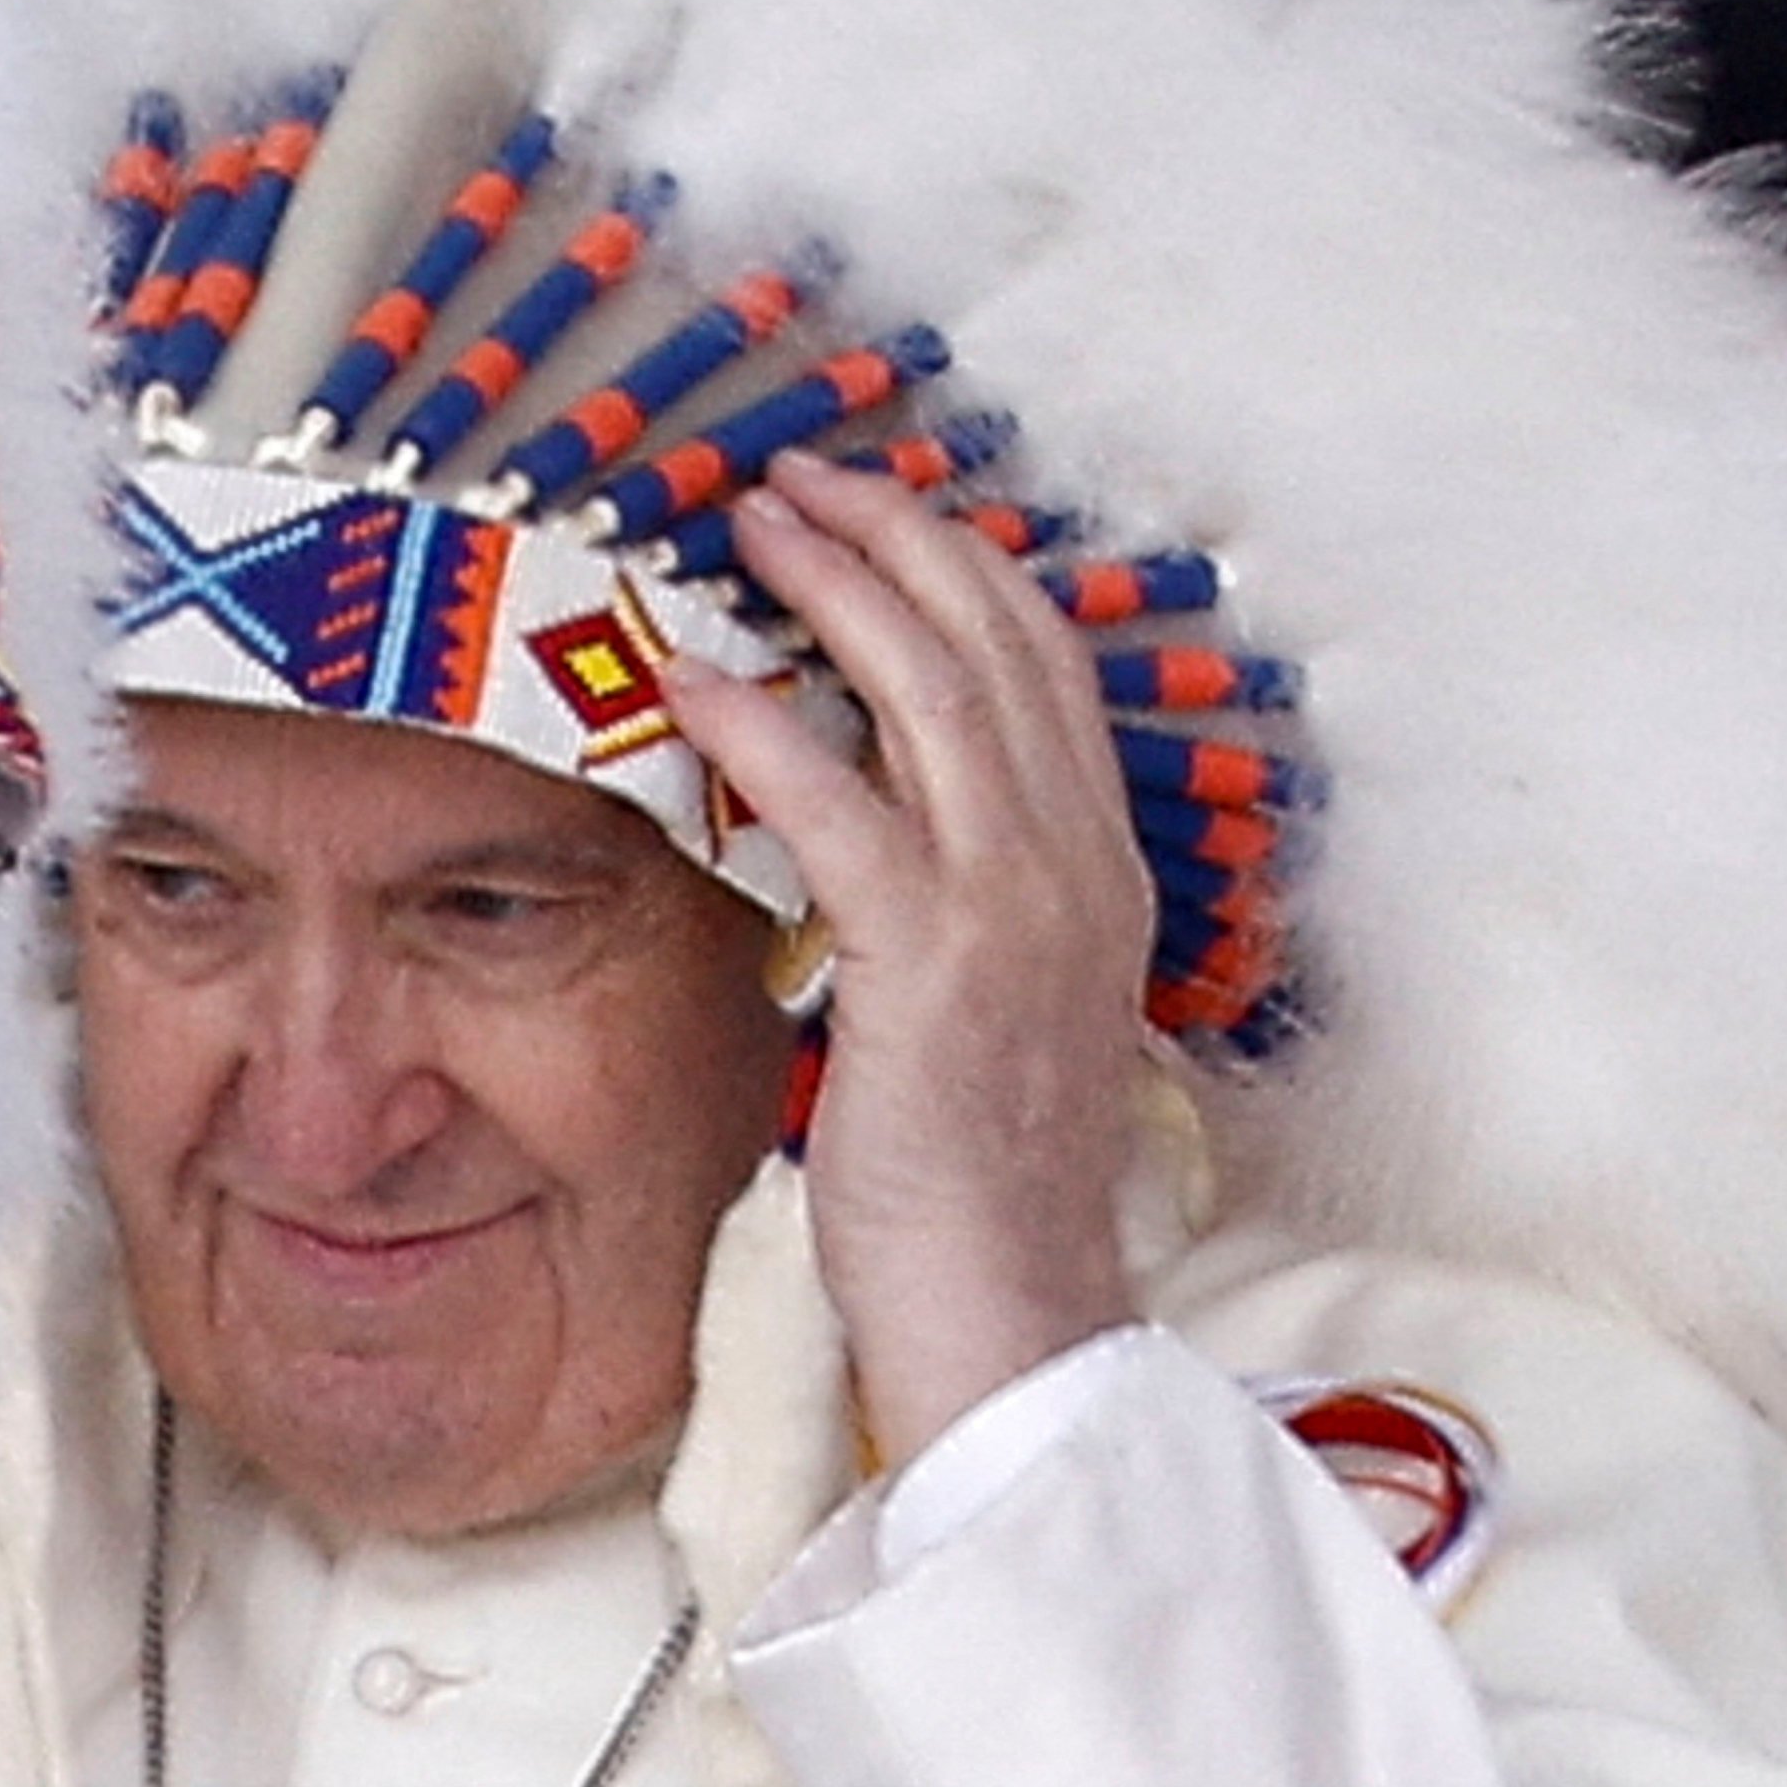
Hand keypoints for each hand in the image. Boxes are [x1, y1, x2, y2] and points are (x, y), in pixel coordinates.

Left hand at [662, 453, 1151, 1463]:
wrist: (1014, 1305)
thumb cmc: (982, 1180)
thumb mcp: (990, 1011)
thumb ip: (960, 906)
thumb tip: (879, 830)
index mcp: (1094, 872)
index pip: (1039, 670)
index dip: (959, 570)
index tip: (875, 512)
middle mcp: (1071, 866)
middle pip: (991, 644)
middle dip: (892, 538)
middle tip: (795, 481)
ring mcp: (1011, 909)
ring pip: (930, 691)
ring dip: (833, 586)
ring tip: (748, 525)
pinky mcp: (929, 967)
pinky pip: (840, 808)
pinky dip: (765, 725)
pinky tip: (693, 678)